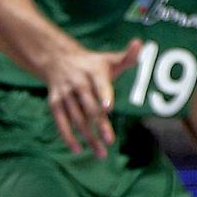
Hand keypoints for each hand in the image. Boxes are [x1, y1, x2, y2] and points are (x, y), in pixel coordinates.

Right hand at [42, 40, 140, 157]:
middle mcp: (78, 83)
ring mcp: (64, 94)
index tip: (108, 107)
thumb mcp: (110, 59)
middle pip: (89, 106)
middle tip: (111, 140)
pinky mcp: (54, 104)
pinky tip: (77, 150)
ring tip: (101, 152)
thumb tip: (141, 43)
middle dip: (99, 124)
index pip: (99, 84)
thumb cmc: (93, 64)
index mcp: (93, 71)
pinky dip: (68, 136)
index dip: (103, 94)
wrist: (58, 60)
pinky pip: (61, 122)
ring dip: (87, 136)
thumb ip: (128, 56)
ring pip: (76, 118)